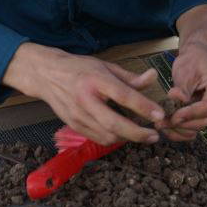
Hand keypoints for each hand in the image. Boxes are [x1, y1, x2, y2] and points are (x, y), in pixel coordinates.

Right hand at [3, 43, 163, 145]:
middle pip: (114, 123)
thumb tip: (153, 77)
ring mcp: (78, 115)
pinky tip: (124, 134)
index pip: (124, 95)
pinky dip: (114, 139)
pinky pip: (98, 138)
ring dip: (128, 138)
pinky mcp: (74, 125)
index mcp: (96, 80)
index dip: (144, 107)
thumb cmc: (80, 68)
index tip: (160, 115)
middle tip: (155, 135)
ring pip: (107, 135)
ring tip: (143, 134)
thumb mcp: (106, 66)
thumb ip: (130, 77)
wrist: (46, 75)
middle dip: (138, 133)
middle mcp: (85, 99)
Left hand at [146, 42, 206, 141]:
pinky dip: (180, 131)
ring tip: (160, 124)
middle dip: (182, 124)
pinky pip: (194, 128)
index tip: (173, 117)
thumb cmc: (193, 61)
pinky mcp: (206, 115)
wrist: (197, 57)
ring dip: (178, 129)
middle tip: (160, 122)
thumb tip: (176, 108)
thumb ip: (182, 92)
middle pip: (204, 120)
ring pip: (198, 127)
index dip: (190, 114)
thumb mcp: (186, 72)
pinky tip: (167, 126)